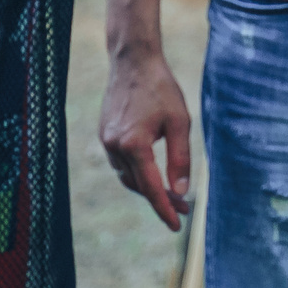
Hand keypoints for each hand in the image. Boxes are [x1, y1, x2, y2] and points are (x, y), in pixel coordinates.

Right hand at [99, 44, 194, 229]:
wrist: (133, 61)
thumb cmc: (161, 89)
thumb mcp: (179, 122)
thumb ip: (180, 159)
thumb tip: (180, 191)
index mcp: (134, 145)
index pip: (151, 188)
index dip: (164, 209)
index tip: (176, 226)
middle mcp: (115, 147)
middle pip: (139, 185)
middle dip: (161, 199)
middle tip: (183, 208)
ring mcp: (106, 141)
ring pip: (128, 176)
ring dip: (148, 187)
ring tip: (172, 193)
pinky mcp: (104, 134)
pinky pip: (120, 163)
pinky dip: (136, 172)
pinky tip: (152, 171)